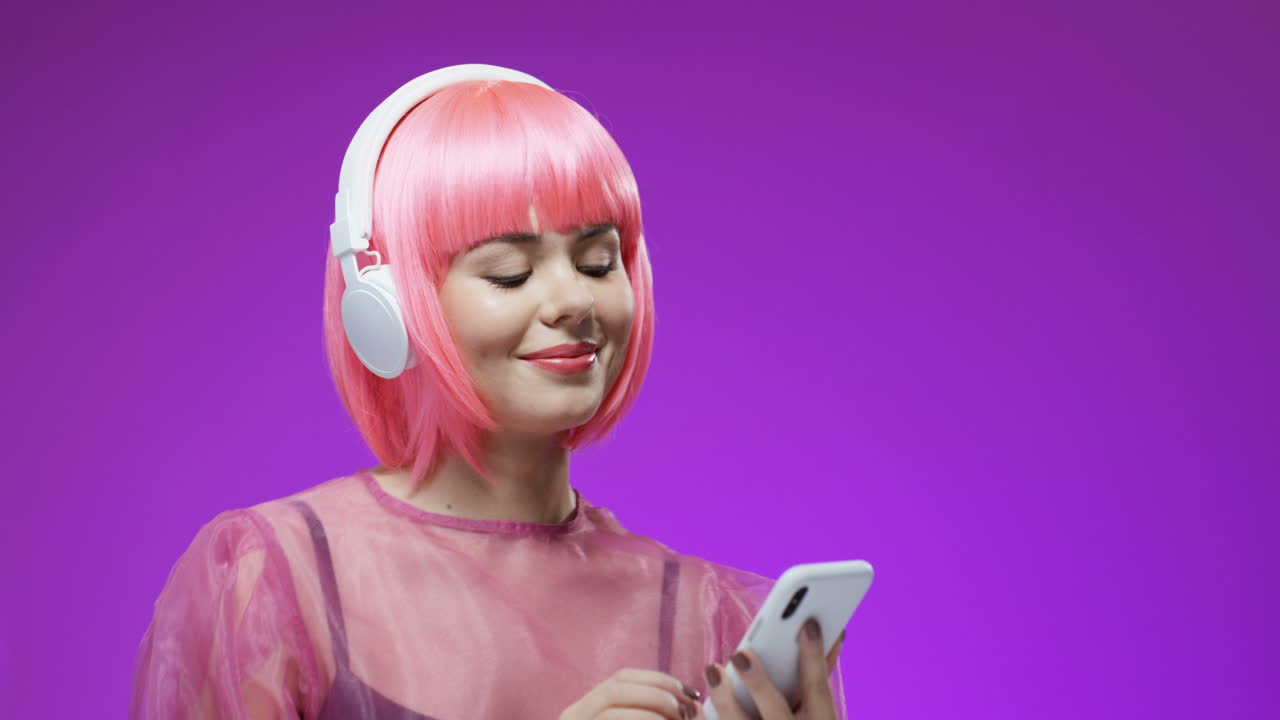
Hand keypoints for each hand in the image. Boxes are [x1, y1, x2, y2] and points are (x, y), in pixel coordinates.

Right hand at [559, 668, 704, 719]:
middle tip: (687, 709)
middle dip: (658, 693)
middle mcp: (574, 714)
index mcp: (588, 708)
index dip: (659, 681)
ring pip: (612, 706)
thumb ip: (655, 713)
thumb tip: (693, 705)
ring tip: (679, 718)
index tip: (692, 694)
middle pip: (617, 687)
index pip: (622, 678)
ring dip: (652, 711)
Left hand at [703, 620, 844, 719]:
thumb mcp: (822, 715)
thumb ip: (818, 677)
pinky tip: (691, 706)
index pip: (818, 690)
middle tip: (741, 654)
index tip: (806, 626)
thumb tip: (832, 633)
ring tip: (713, 670)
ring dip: (726, 701)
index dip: (814, 658)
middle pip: (776, 711)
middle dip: (759, 684)